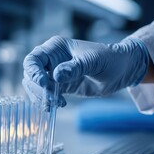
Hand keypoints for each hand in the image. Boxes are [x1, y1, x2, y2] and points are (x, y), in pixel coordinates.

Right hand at [22, 36, 148, 105]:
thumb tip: (56, 76)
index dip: (33, 71)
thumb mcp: (93, 62)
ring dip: (41, 97)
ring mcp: (54, 74)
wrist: (122, 70)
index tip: (44, 83)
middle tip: (51, 98)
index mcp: (56, 48)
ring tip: (56, 103)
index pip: (33, 59)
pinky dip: (48, 102)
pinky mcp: (60, 86)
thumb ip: (74, 68)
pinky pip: (46, 95)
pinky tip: (58, 105)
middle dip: (38, 88)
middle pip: (31, 75)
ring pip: (36, 87)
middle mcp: (51, 60)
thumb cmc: (110, 58)